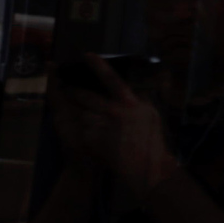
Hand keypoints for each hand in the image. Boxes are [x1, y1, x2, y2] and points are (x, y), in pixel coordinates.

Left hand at [53, 55, 175, 192]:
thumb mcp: (151, 115)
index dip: (98, 66)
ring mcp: (104, 126)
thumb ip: (139, 101)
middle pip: (87, 97)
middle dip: (76, 94)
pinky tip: (99, 144)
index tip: (87, 55)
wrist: (147, 167)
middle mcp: (115, 111)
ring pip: (84, 116)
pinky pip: (85, 133)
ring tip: (97, 129)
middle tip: (71, 92)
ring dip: (86, 121)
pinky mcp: (95, 140)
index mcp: (130, 102)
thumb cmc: (152, 142)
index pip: (111, 79)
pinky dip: (88, 137)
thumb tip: (131, 92)